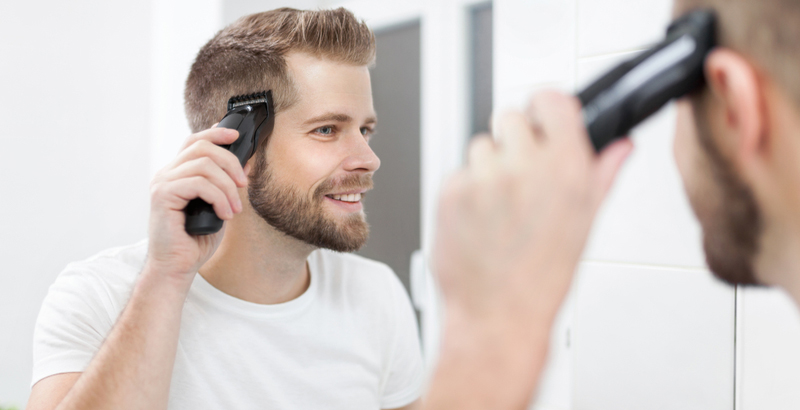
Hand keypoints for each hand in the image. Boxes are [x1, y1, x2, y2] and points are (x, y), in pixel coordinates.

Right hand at [146, 127, 247, 285]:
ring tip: (234, 209)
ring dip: (227, 186)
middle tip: (243, 184)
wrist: (177, 267)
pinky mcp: (162, 195)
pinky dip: (219, 198)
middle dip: (230, 161)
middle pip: (201, 146)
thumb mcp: (219, 207)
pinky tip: (224, 214)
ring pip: (203, 165)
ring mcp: (162, 183)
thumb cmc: (194, 241)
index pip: (194, 141)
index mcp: (177, 174)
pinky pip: (198, 183)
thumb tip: (245, 164)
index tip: (236, 136)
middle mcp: (166, 174)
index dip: (215, 133)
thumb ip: (226, 185)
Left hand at [434, 90, 631, 348]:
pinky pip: (457, 173)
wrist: (497, 315)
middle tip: (519, 176)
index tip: (543, 121)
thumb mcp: (585, 223)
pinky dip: (465, 190)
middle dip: (515, 141)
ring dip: (488, 166)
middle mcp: (523, 166)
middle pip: (510, 117)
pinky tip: (478, 219)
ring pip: (480, 145)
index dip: (545, 110)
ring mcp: (484, 178)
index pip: (550, 99)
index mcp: (565, 168)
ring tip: (498, 206)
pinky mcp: (450, 192)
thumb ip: (602, 174)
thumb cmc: (541, 278)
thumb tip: (620, 145)